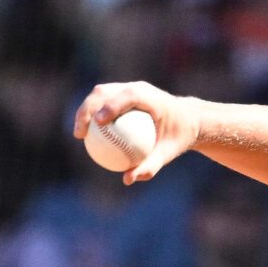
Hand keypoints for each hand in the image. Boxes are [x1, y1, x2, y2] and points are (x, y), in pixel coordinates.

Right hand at [74, 81, 200, 183]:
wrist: (188, 119)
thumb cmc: (179, 137)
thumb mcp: (168, 153)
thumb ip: (150, 165)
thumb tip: (127, 179)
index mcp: (152, 97)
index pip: (128, 96)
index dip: (111, 105)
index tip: (98, 123)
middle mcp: (138, 88)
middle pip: (105, 91)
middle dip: (88, 108)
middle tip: (81, 133)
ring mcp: (129, 87)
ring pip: (100, 94)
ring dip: (85, 110)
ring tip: (79, 134)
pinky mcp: (123, 92)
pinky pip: (103, 101)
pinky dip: (93, 114)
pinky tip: (87, 134)